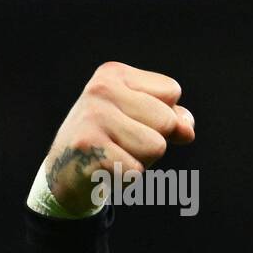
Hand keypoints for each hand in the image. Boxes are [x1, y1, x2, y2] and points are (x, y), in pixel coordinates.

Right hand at [42, 61, 194, 214]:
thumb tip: (187, 130)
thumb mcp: (143, 121)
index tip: (132, 122)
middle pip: (167, 121)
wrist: (64, 174)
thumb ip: (173, 118)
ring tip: (115, 155)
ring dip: (141, 160)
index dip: (163, 115)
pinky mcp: (88, 148)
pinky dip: (126, 179)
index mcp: (114, 74)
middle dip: (155, 140)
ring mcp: (92, 117)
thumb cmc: (112, 142)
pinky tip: (104, 170)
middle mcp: (100, 89)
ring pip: (156, 146)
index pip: (172, 91)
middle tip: (122, 143)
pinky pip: (136, 170)